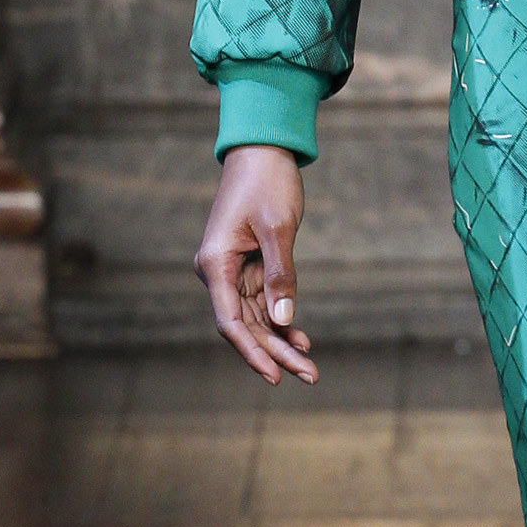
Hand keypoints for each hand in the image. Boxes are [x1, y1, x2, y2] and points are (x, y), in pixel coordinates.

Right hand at [194, 145, 318, 385]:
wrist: (262, 150)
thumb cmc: (268, 183)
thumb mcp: (279, 228)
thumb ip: (281, 275)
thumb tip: (284, 320)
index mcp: (215, 264)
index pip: (231, 322)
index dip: (253, 353)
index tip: (275, 376)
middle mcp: (217, 271)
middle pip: (245, 326)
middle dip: (275, 353)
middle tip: (310, 376)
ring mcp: (231, 270)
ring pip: (254, 318)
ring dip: (279, 342)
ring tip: (309, 366)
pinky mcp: (246, 265)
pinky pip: (261, 302)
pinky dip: (280, 319)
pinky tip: (300, 339)